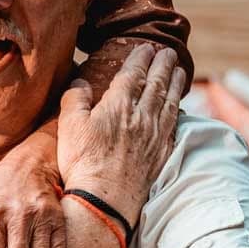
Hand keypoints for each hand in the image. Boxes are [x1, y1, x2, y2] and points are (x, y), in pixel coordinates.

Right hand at [58, 45, 184, 224]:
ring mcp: (154, 136)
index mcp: (119, 105)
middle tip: (168, 52)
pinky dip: (177, 111)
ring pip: (169, 102)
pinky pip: (173, 126)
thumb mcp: (68, 125)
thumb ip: (75, 98)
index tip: (146, 47)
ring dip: (175, 84)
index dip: (140, 58)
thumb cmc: (82, 162)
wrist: (104, 201)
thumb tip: (82, 82)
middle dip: (163, 65)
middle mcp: (141, 117)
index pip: (133, 74)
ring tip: (180, 71)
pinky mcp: (159, 155)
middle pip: (157, 84)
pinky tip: (178, 108)